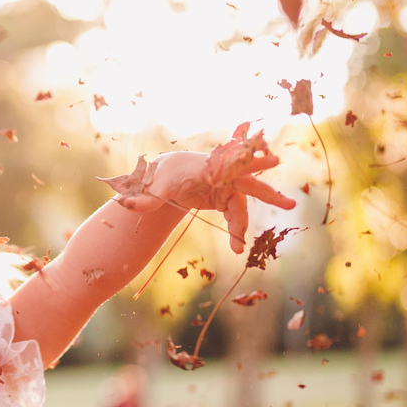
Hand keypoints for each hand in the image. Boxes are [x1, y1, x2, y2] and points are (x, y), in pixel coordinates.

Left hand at [116, 151, 295, 253]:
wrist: (165, 175)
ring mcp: (225, 184)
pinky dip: (236, 229)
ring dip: (252, 215)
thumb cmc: (158, 178)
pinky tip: (235, 245)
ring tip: (261, 228)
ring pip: (244, 200)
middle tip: (284, 179)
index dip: (243, 164)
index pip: (226, 164)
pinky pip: (236, 214)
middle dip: (263, 174)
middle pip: (245, 173)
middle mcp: (219, 173)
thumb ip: (141, 199)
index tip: (265, 161)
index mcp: (203, 167)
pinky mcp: (226, 197)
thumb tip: (122, 204)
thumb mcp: (149, 189)